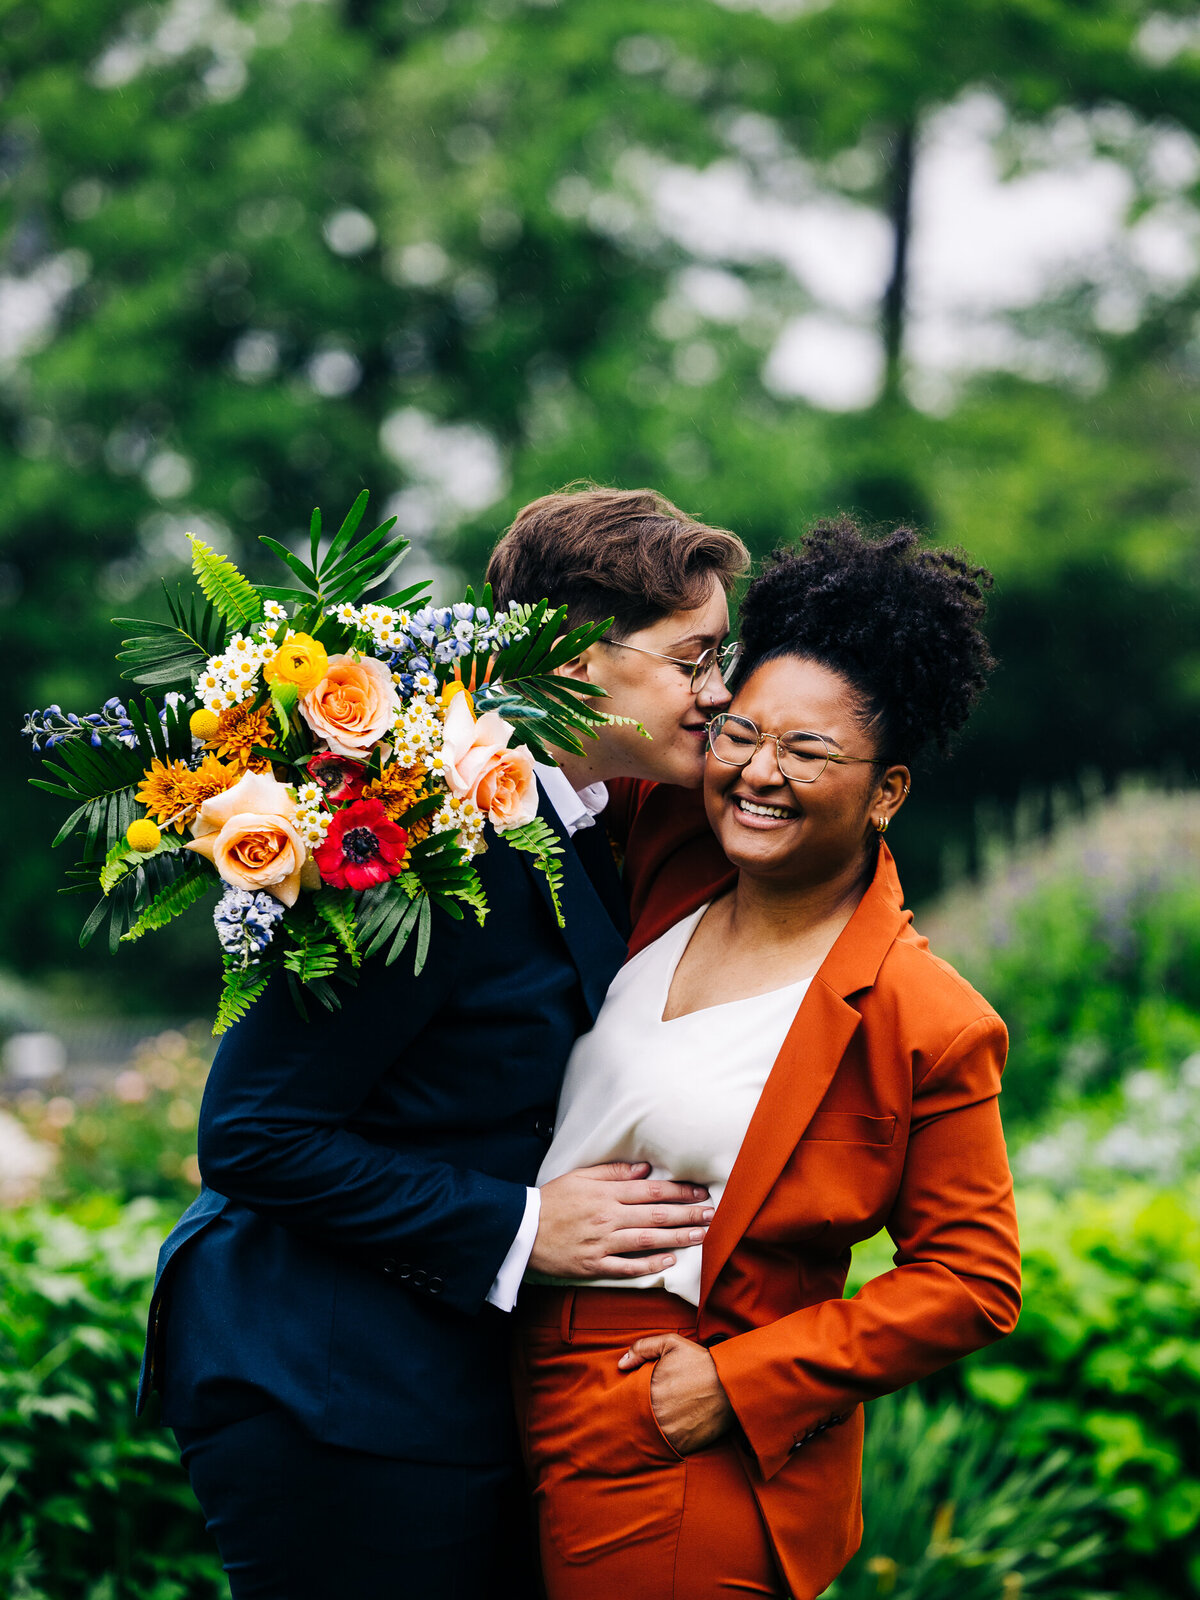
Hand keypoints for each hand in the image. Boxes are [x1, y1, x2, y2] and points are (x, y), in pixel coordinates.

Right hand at [530, 1162, 712, 1278]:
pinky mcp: (594, 1265)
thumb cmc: (552, 1200)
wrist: (520, 1229)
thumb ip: (613, 1172)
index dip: (680, 1191)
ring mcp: (602, 1242)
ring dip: (678, 1238)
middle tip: (713, 1214)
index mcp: (606, 1193)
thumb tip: (645, 1170)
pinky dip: (650, 1265)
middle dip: (688, 1214)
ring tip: (702, 1236)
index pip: (651, 1190)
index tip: (700, 1192)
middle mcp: (608, 1217)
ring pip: (647, 1240)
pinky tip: (670, 1261)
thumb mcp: (580, 1176)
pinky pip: (627, 1266)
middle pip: (656, 1215)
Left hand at [618, 1333, 733, 1454]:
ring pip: (650, 1435)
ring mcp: (670, 1433)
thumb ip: (642, 1348)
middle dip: (640, 1414)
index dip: (631, 1398)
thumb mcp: (671, 1344)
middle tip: (653, 1406)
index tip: (639, 1394)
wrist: (732, 1384)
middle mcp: (657, 1415)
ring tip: (665, 1417)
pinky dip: (668, 1440)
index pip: (628, 1400)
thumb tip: (622, 1364)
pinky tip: (676, 1427)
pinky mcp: (685, 1445)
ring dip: (652, 1429)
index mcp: (649, 1390)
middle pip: (637, 1419)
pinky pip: (667, 1448)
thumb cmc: (701, 1362)